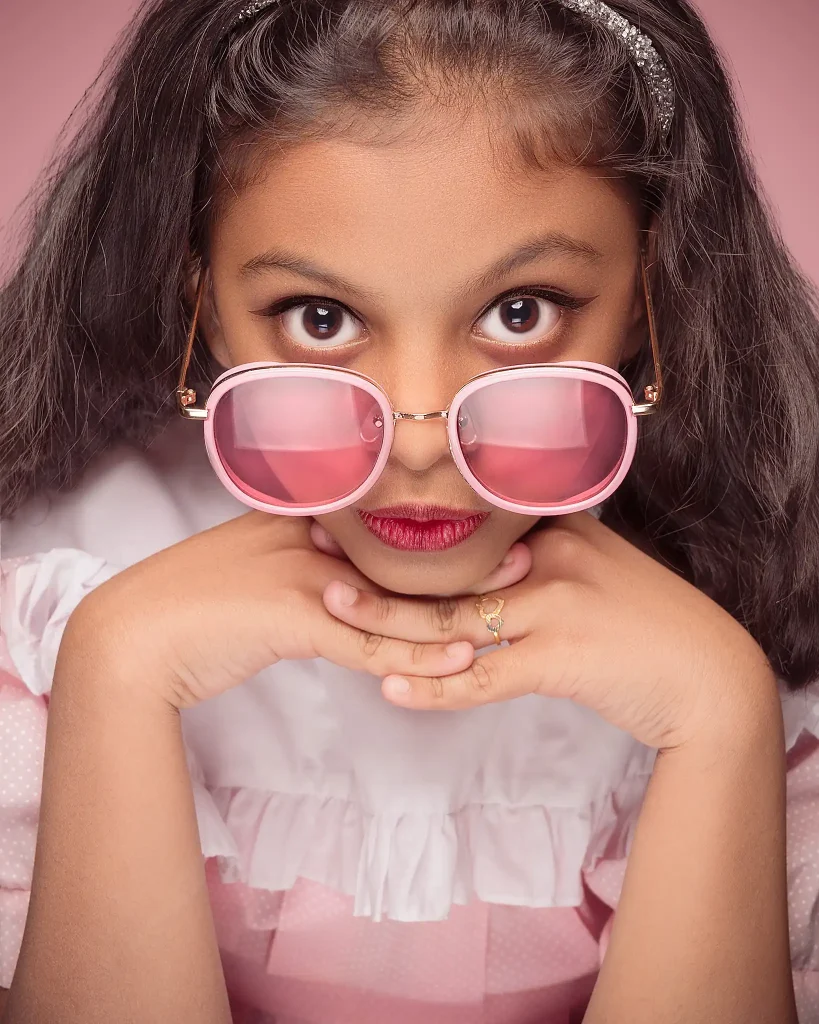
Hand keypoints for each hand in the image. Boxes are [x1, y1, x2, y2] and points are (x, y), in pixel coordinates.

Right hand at [64, 513, 530, 709]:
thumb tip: (348, 586)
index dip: (437, 535)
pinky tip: (456, 661)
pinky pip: (368, 644)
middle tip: (529, 555)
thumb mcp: (256, 573)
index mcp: (300, 520)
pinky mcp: (293, 618)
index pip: (382, 529)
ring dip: (455, 611)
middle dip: (466, 561)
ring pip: (393, 602)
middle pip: (399, 556)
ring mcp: (302, 574)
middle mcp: (308, 539)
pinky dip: (415, 656)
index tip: (489, 532)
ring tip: (511, 611)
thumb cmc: (192, 606)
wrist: (134, 637)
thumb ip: (307, 573)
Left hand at [322, 512, 776, 748]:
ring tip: (333, 616)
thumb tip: (487, 561)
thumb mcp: (594, 569)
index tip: (353, 520)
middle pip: (448, 570)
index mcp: (554, 529)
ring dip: (389, 623)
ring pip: (454, 619)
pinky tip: (393, 692)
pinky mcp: (561, 657)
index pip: (467, 529)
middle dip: (379, 567)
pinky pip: (483, 678)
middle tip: (317, 555)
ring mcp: (555, 604)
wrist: (708, 675)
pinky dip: (436, 689)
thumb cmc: (647, 623)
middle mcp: (549, 557)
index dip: (406, 529)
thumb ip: (540, 557)